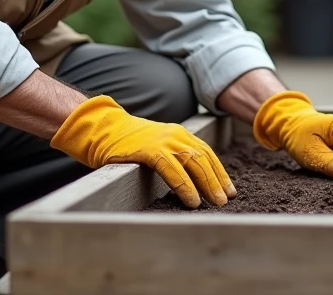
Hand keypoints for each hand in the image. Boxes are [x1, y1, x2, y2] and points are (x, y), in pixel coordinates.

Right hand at [51, 95, 235, 207]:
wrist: (103, 129)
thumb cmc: (128, 143)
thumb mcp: (157, 144)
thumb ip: (174, 156)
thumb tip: (193, 180)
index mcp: (179, 134)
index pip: (206, 153)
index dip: (219, 172)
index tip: (229, 190)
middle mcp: (175, 135)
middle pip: (203, 159)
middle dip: (217, 180)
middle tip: (225, 200)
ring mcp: (162, 141)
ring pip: (193, 163)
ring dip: (206, 184)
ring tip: (215, 202)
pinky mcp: (149, 150)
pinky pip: (172, 169)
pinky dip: (185, 185)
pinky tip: (192, 199)